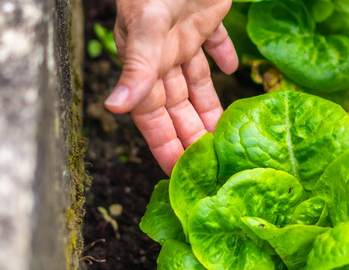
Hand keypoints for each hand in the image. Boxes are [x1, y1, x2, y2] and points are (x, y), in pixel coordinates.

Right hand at [104, 0, 237, 174]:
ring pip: (198, 83)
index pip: (153, 115)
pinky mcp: (206, 15)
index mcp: (146, 61)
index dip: (164, 145)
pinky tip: (235, 72)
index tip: (176, 176)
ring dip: (210, 108)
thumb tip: (113, 109)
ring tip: (227, 136)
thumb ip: (136, 67)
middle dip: (191, 135)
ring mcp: (185, 34)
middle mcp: (164, 53)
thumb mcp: (147, 27)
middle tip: (210, 167)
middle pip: (178, 106)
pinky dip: (225, 58)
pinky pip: (215, 44)